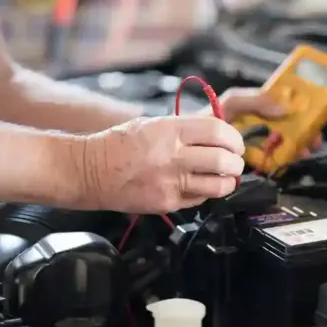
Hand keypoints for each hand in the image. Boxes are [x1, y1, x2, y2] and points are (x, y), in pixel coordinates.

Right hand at [80, 115, 244, 213]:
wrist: (90, 171)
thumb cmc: (121, 144)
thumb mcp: (154, 124)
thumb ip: (186, 128)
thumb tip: (219, 133)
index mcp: (169, 131)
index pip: (217, 131)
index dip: (234, 138)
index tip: (236, 144)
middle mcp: (172, 156)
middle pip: (223, 160)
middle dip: (236, 162)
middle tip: (235, 162)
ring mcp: (170, 182)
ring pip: (218, 185)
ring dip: (228, 181)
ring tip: (226, 177)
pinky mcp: (167, 203)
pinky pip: (200, 199)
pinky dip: (206, 193)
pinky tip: (200, 186)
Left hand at [212, 87, 322, 156]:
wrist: (189, 145)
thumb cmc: (208, 118)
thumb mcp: (232, 103)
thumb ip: (255, 100)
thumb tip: (285, 105)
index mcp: (260, 109)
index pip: (289, 107)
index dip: (305, 112)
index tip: (316, 116)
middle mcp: (262, 126)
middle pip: (292, 128)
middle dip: (306, 133)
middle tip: (314, 140)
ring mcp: (258, 144)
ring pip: (287, 145)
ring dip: (299, 147)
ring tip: (303, 151)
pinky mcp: (252, 162)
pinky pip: (274, 161)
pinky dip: (284, 161)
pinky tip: (288, 160)